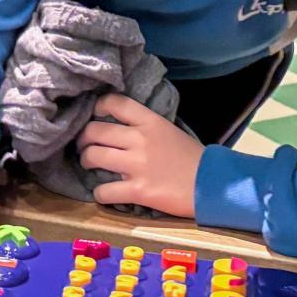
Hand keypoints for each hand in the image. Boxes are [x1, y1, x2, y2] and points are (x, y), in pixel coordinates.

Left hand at [78, 93, 204, 217]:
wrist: (213, 186)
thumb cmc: (192, 158)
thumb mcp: (169, 131)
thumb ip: (144, 127)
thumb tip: (119, 128)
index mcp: (150, 121)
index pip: (115, 102)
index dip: (98, 106)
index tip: (94, 115)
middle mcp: (140, 139)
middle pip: (94, 131)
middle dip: (83, 139)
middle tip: (85, 147)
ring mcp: (138, 165)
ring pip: (93, 157)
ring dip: (86, 161)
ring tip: (90, 165)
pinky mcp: (139, 190)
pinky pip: (104, 191)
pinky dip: (99, 194)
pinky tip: (104, 194)